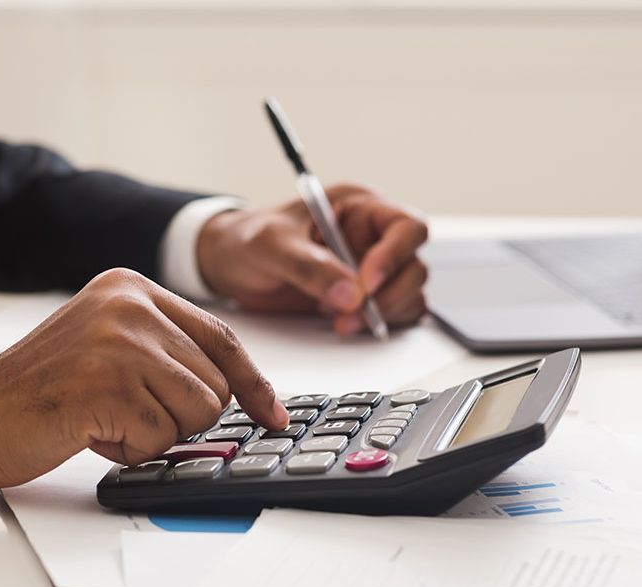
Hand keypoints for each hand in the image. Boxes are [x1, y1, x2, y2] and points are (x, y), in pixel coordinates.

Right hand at [0, 268, 288, 487]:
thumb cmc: (44, 389)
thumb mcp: (109, 344)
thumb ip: (166, 350)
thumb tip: (237, 388)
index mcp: (132, 287)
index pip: (221, 336)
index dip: (253, 381)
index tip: (271, 412)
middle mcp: (130, 304)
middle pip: (215, 382)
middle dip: (180, 414)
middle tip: (124, 410)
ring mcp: (120, 340)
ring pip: (198, 411)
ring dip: (156, 431)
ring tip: (105, 416)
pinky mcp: (108, 383)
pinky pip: (161, 437)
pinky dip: (130, 449)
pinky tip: (90, 429)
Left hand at [197, 183, 428, 335]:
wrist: (228, 265)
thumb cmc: (247, 239)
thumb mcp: (270, 244)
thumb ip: (308, 265)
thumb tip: (350, 293)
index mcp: (358, 207)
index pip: (406, 226)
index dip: (395, 255)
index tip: (366, 282)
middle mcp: (371, 236)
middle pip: (413, 265)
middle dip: (389, 294)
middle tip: (351, 312)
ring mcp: (370, 269)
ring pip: (408, 293)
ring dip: (383, 313)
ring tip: (341, 321)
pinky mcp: (362, 298)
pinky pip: (391, 313)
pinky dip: (376, 325)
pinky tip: (342, 324)